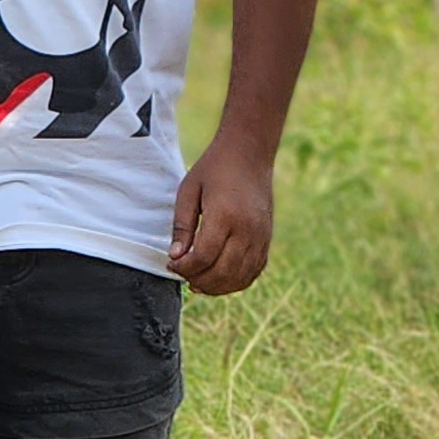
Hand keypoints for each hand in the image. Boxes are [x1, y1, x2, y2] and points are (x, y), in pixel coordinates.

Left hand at [169, 132, 274, 295]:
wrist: (250, 153)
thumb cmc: (215, 168)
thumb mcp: (188, 190)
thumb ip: (182, 226)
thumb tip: (175, 257)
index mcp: (225, 215)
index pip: (203, 257)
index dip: (184, 267)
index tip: (171, 263)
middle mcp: (247, 229)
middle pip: (222, 272)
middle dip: (197, 279)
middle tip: (182, 272)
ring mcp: (261, 236)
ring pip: (239, 277)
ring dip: (216, 286)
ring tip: (197, 281)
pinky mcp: (267, 239)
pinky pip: (254, 271)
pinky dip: (236, 281)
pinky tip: (219, 278)